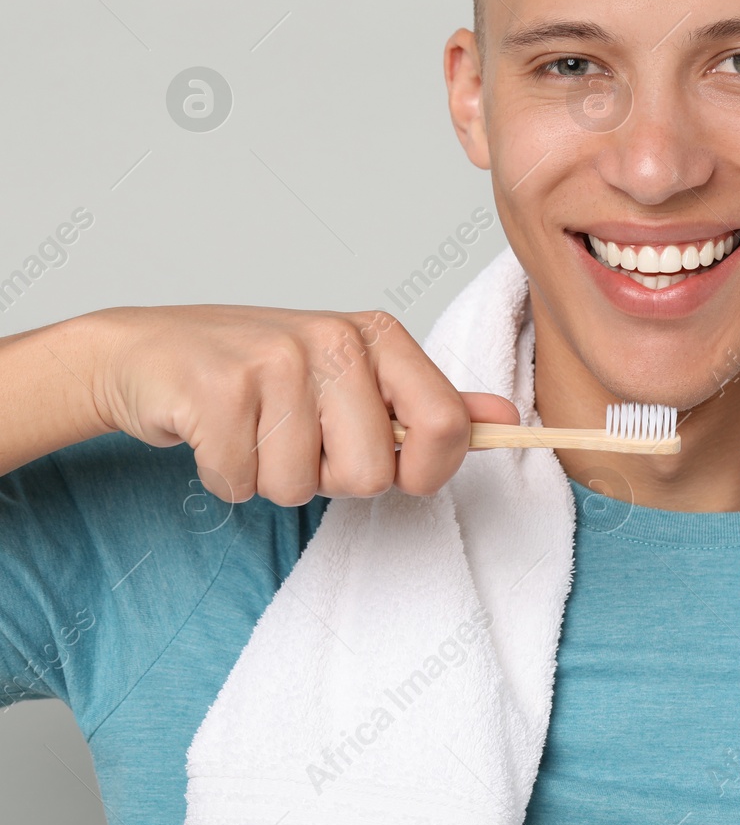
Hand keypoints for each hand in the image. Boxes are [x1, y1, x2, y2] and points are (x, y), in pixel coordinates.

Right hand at [86, 305, 519, 504]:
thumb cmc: (264, 374)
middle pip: (372, 474)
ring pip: (300, 487)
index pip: (446, 425)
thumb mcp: (357, 379)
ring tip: (254, 431)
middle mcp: (336, 339)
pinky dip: (226, 477)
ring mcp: (275, 359)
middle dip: (330, 480)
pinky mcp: (217, 388)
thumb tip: (505, 419)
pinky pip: (242, 483)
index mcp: (381, 337)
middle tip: (299, 440)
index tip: (400, 473)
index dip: (426, 472)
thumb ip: (431, 403)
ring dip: (271, 479)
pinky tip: (217, 433)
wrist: (151, 351)